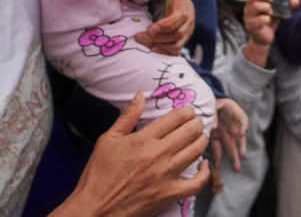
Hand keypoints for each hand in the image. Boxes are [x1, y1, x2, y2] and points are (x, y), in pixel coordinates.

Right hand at [53, 92, 209, 216]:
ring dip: (202, 140)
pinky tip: (204, 165)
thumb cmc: (98, 174)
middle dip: (197, 123)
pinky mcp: (169, 194)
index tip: (189, 111)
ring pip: (196, 151)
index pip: (176, 118)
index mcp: (143, 139)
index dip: (187, 111)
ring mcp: (166, 175)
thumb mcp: (108, 139)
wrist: (95, 208)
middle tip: (196, 122)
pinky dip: (205, 173)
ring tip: (200, 137)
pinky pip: (197, 183)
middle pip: (190, 132)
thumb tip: (140, 94)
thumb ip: (127, 116)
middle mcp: (158, 155)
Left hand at [136, 0, 194, 55]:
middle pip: (176, 35)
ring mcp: (187, 34)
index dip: (163, 26)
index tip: (150, 29)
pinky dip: (164, 52)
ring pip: (176, 46)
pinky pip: (176, 52)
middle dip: (157, 38)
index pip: (177, 20)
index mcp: (184, 9)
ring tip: (144, 41)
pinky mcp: (183, 42)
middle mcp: (188, 23)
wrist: (183, 4)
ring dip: (159, 46)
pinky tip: (153, 48)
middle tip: (140, 36)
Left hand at [211, 98, 248, 171]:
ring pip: (230, 145)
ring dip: (233, 156)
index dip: (244, 126)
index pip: (242, 119)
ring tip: (236, 168)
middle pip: (238, 137)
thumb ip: (214, 115)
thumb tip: (214, 128)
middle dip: (240, 147)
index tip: (243, 134)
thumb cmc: (212, 101)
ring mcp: (223, 132)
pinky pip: (217, 147)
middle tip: (243, 157)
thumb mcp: (214, 103)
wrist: (206, 102)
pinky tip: (217, 164)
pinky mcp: (214, 137)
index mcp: (233, 113)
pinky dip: (217, 156)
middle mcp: (230, 124)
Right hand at [241, 0, 281, 66]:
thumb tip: (296, 1)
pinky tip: (268, 21)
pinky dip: (266, 19)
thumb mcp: (278, 13)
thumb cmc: (269, 22)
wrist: (263, 39)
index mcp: (254, 2)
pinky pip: (260, 19)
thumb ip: (286, 6)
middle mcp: (249, 7)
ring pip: (256, 6)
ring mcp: (248, 16)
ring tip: (270, 12)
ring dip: (266, 8)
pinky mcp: (251, 25)